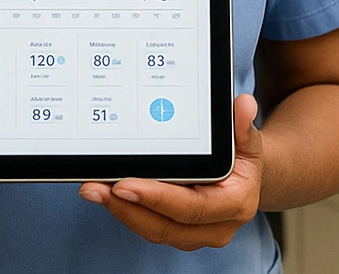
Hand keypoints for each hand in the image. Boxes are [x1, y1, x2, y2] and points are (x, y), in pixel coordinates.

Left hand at [80, 94, 262, 249]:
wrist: (246, 180)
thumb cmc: (243, 159)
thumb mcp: (248, 140)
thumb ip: (242, 126)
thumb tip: (243, 104)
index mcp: (233, 205)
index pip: (190, 208)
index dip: (155, 198)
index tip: (124, 183)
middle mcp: (214, 227)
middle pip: (163, 226)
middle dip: (125, 207)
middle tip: (94, 187)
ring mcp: (193, 233)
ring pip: (150, 228)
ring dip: (118, 209)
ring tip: (91, 188)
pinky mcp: (174, 229)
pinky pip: (145, 223)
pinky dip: (123, 208)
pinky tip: (103, 191)